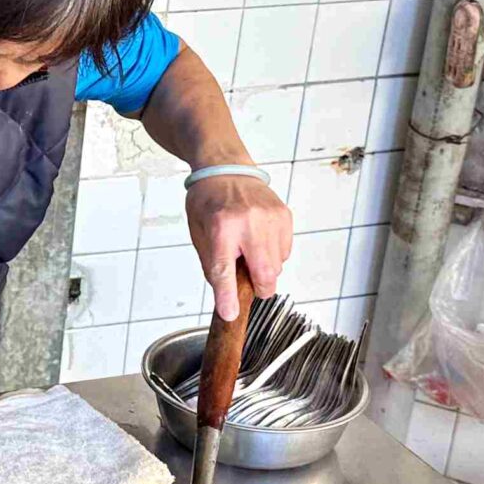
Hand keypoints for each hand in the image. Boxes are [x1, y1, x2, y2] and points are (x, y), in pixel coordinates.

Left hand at [187, 172, 294, 319]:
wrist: (226, 168)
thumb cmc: (209, 200)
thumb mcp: (199, 233)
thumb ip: (213, 266)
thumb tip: (228, 297)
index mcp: (221, 226)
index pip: (224, 270)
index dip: (227, 297)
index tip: (231, 314)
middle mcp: (249, 221)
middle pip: (264, 273)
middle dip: (260, 289)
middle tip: (251, 287)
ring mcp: (271, 218)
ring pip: (277, 266)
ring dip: (264, 270)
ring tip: (249, 251)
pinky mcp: (284, 216)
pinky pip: (285, 252)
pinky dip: (273, 254)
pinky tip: (260, 240)